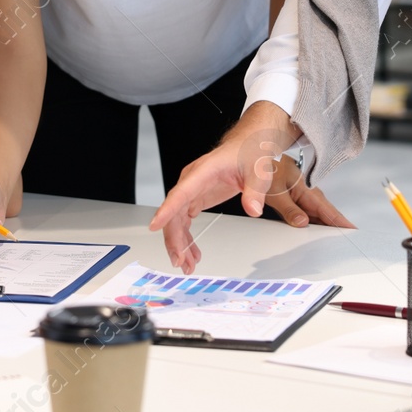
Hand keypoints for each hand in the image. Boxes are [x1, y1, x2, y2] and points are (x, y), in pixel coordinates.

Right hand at [149, 103, 353, 272]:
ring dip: (179, 244)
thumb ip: (255, 191)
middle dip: (175, 239)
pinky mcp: (196, 198)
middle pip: (174, 213)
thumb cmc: (249, 152)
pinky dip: (187, 239)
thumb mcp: (258, 171)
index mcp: (203, 171)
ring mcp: (192, 191)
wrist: (249, 145)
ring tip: (187, 265)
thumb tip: (253, 210)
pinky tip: (193, 254)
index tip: (154, 225)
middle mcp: (192, 181)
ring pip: (177, 221)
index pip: (181, 192)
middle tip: (180, 261)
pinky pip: (184, 221)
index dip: (167, 210)